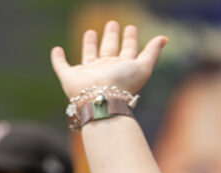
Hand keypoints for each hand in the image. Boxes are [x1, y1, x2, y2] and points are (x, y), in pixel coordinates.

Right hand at [50, 21, 166, 99]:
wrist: (101, 100)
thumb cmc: (123, 84)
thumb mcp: (142, 66)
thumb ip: (152, 52)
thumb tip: (164, 38)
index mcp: (122, 67)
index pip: (128, 49)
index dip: (130, 39)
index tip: (131, 27)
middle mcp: (106, 69)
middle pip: (109, 50)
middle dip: (111, 37)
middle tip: (112, 24)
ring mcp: (88, 73)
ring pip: (88, 55)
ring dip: (89, 44)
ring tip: (91, 32)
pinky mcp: (70, 77)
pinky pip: (61, 66)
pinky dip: (57, 59)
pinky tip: (56, 50)